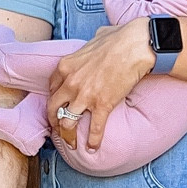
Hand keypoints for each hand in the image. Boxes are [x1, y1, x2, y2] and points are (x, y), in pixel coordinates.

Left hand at [46, 19, 153, 152]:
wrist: (135, 46)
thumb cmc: (118, 38)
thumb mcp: (94, 39)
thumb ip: (89, 48)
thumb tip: (96, 45)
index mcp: (66, 66)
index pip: (51, 88)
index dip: (53, 99)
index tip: (57, 105)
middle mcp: (71, 83)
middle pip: (53, 108)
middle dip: (53, 120)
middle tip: (57, 128)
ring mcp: (85, 96)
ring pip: (67, 122)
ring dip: (68, 135)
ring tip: (70, 143)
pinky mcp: (102, 105)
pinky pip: (95, 128)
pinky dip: (93, 141)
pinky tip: (93, 149)